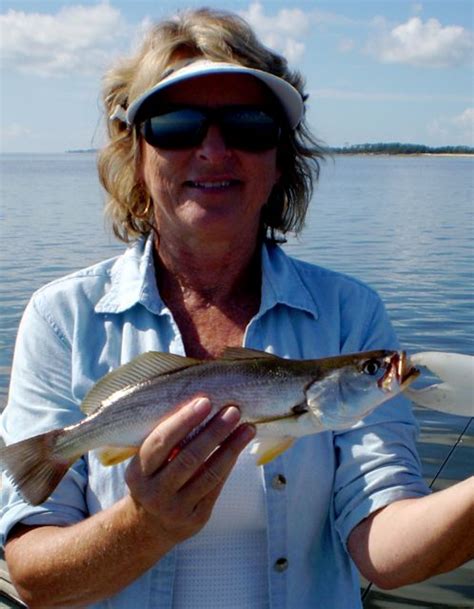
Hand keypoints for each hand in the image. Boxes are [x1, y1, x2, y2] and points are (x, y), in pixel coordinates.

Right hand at [124, 397, 254, 545]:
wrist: (149, 526)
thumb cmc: (154, 479)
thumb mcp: (148, 464)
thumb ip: (166, 442)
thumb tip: (201, 406)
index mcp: (138, 472)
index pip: (161, 442)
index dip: (183, 421)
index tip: (205, 402)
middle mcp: (155, 492)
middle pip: (189, 458)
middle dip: (214, 432)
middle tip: (233, 411)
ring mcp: (175, 508)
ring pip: (209, 474)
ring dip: (231, 448)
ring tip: (247, 428)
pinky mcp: (196, 519)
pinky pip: (216, 487)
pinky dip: (229, 463)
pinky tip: (240, 446)